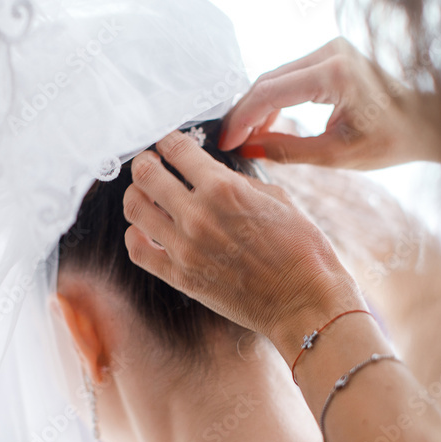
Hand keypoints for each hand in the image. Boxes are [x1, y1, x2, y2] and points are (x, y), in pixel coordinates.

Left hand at [123, 131, 365, 341]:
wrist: (306, 302)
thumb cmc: (302, 250)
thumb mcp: (277, 199)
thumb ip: (237, 182)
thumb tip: (211, 174)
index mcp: (224, 188)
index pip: (176, 149)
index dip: (166, 139)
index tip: (165, 141)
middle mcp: (198, 215)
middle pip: (145, 174)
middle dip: (145, 162)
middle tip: (149, 163)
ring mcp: (185, 249)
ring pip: (135, 208)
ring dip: (137, 194)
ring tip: (145, 194)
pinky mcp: (181, 278)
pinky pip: (138, 251)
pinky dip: (135, 234)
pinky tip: (145, 229)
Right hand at [219, 38, 440, 169]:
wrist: (428, 123)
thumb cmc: (392, 140)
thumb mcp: (336, 155)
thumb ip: (287, 150)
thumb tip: (248, 149)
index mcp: (335, 74)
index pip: (270, 92)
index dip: (242, 118)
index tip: (227, 141)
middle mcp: (331, 52)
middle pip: (269, 80)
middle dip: (245, 112)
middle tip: (230, 141)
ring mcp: (331, 49)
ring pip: (276, 77)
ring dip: (258, 107)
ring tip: (246, 138)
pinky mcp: (332, 55)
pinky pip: (291, 77)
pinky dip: (275, 100)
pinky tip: (267, 125)